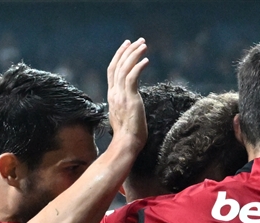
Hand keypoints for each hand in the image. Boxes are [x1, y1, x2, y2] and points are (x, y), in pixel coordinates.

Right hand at [105, 39, 148, 153]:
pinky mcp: (130, 99)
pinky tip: (146, 60)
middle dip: (127, 51)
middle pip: (117, 65)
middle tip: (136, 41)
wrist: (126, 144)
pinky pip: (133, 77)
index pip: (112, 71)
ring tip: (144, 45)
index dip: (119, 57)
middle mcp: (114, 93)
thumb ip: (125, 106)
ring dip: (134, 54)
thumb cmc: (128, 136)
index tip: (126, 47)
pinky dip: (139, 66)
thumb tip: (131, 105)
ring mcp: (121, 95)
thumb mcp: (125, 116)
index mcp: (112, 96)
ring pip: (125, 68)